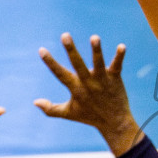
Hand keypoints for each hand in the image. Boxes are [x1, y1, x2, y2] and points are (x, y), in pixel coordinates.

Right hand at [35, 34, 142, 155]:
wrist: (114, 123)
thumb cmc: (90, 116)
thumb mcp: (69, 113)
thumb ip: (51, 109)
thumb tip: (35, 102)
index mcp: (76, 88)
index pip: (60, 74)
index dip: (50, 62)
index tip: (41, 50)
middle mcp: (88, 83)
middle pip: (78, 64)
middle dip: (71, 50)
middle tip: (65, 35)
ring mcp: (102, 80)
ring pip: (99, 63)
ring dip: (97, 51)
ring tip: (94, 38)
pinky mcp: (115, 79)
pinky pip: (117, 66)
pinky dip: (119, 56)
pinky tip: (122, 47)